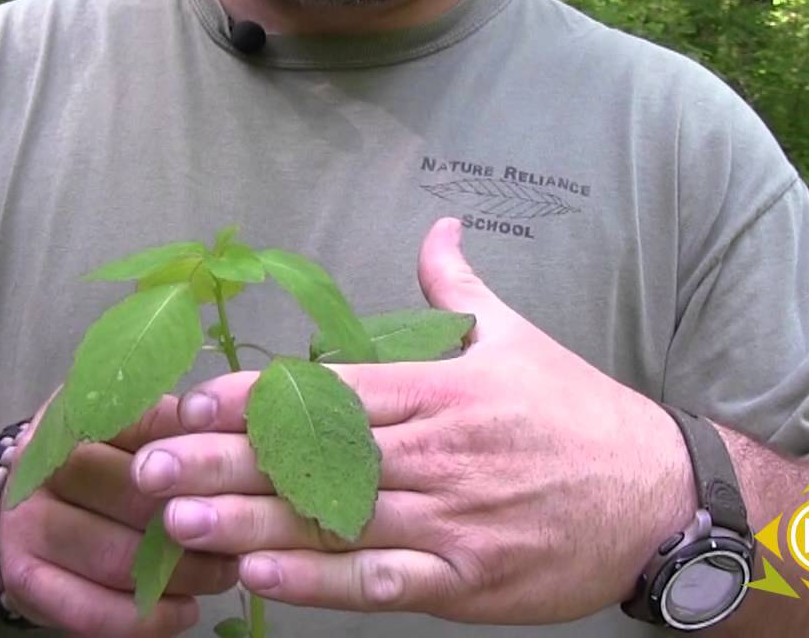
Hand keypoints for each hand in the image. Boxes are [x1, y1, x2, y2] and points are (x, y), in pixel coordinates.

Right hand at [0, 393, 238, 636]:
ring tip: (222, 576)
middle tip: (243, 537)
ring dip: (181, 575)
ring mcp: (28, 524)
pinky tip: (183, 613)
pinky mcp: (25, 579)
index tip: (245, 478)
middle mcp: (46, 464)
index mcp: (82, 414)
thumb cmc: (96, 468)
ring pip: (117, 557)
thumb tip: (244, 442)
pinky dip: (147, 619)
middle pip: (135, 497)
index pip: (152, 428)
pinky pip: (91, 610)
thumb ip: (176, 431)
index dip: (202, 458)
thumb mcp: (127, 432)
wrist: (9, 513)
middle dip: (200, 522)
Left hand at [130, 217, 694, 624]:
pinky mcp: (469, 579)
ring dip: (251, 522)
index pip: (331, 391)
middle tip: (149, 468)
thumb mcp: (519, 338)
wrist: (659, 496)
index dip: (254, 399)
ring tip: (177, 523)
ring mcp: (453, 518)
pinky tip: (261, 574)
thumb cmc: (578, 412)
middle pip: (315, 456)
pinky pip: (384, 581)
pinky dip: (322, 580)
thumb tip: (438, 228)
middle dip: (225, 462)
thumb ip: (459, 287)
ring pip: (337, 519)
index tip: (188, 404)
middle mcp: (439, 451)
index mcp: (444, 387)